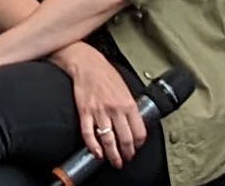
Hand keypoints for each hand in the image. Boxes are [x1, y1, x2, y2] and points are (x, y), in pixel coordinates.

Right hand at [58, 44, 147, 167]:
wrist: (87, 63)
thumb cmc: (105, 73)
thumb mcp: (125, 88)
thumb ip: (130, 106)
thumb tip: (134, 122)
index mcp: (128, 103)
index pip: (139, 131)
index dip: (139, 143)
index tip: (136, 147)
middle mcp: (116, 109)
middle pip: (125, 139)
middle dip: (127, 154)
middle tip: (126, 159)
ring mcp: (99, 112)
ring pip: (108, 140)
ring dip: (112, 155)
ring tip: (114, 161)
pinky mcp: (85, 112)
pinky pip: (89, 134)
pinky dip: (93, 147)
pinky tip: (97, 153)